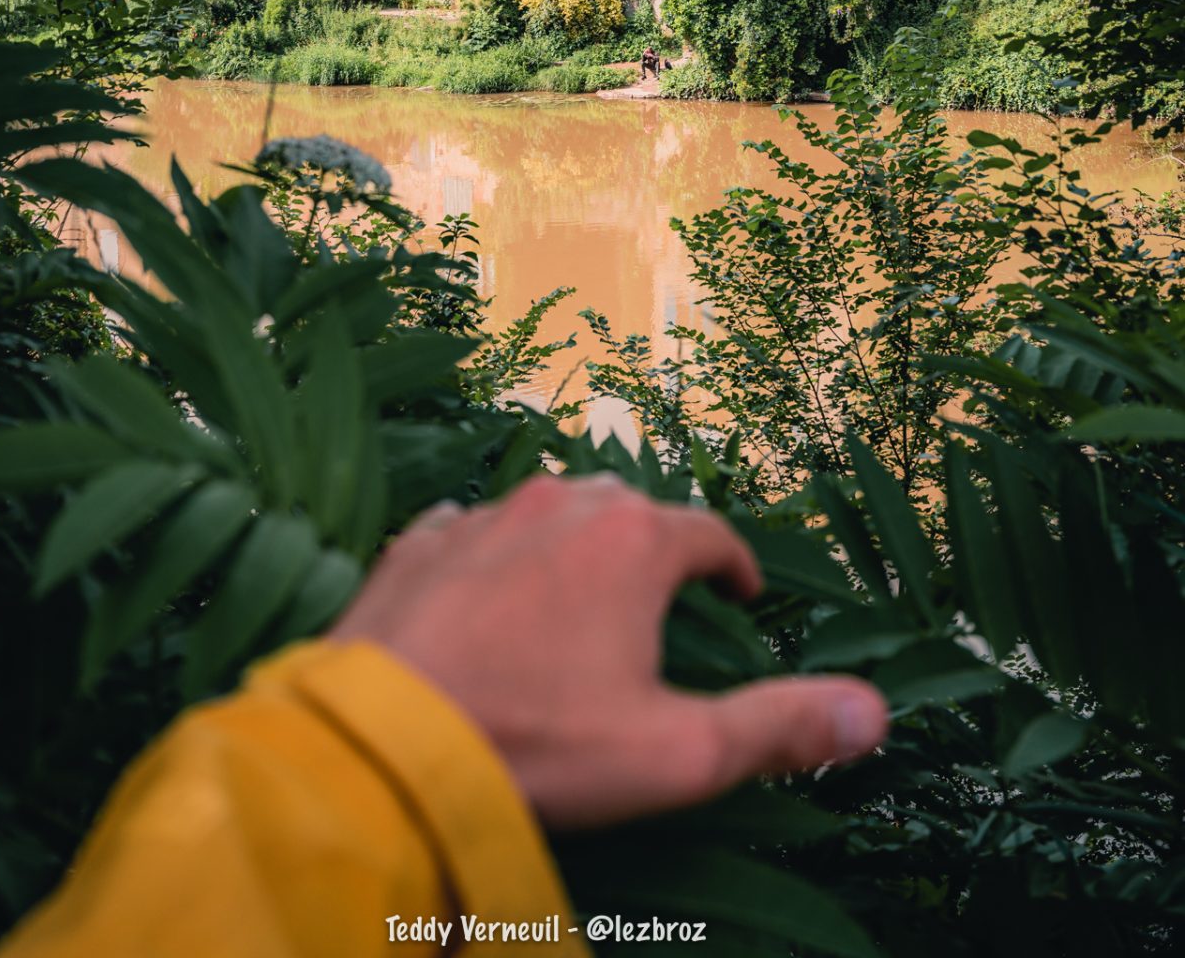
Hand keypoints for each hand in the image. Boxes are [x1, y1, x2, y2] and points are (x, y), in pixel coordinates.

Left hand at [329, 472, 887, 829]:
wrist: (383, 744)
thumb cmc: (539, 747)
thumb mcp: (676, 754)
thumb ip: (779, 728)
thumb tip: (874, 711)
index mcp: (634, 541)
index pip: (707, 534)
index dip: (731, 566)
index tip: (740, 596)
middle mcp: (561, 504)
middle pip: (628, 508)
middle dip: (653, 545)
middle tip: (663, 595)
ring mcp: (482, 516)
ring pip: (548, 510)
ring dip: (572, 543)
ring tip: (579, 592)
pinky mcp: (417, 541)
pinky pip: (470, 527)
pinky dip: (492, 552)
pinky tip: (487, 586)